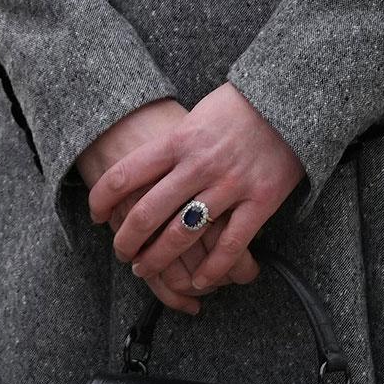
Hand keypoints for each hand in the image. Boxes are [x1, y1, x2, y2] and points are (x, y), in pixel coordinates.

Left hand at [93, 83, 303, 302]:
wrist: (287, 101)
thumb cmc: (236, 108)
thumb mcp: (193, 117)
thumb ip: (170, 146)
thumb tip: (140, 172)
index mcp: (177, 141)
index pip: (125, 176)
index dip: (102, 201)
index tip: (96, 217)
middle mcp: (198, 165)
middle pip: (148, 212)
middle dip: (127, 240)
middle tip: (121, 253)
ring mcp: (229, 185)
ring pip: (182, 234)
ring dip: (159, 258)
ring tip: (145, 269)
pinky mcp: (260, 202)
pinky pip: (230, 245)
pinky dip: (211, 269)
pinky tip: (198, 282)